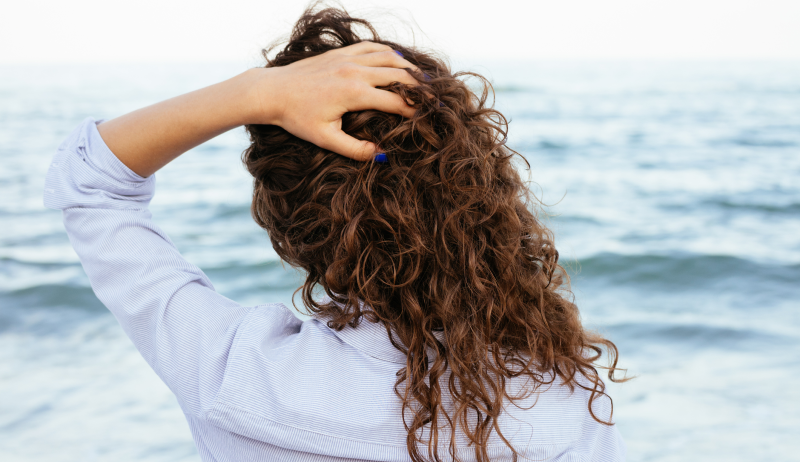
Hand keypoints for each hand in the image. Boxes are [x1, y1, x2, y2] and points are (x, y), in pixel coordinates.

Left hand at [250, 41, 419, 160]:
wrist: (272, 91)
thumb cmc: (296, 118)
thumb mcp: (326, 139)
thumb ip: (355, 148)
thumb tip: (381, 154)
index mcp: (354, 93)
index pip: (396, 100)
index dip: (414, 110)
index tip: (427, 118)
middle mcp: (354, 71)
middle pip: (399, 75)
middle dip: (419, 88)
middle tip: (433, 98)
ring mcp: (347, 58)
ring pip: (389, 56)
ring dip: (408, 67)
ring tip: (422, 80)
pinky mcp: (340, 52)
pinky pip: (372, 47)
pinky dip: (389, 53)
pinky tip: (397, 61)